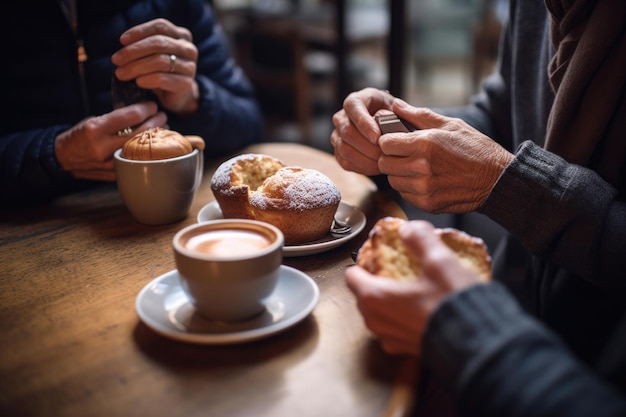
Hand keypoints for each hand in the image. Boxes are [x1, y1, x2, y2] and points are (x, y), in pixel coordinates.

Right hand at [54, 102, 166, 180]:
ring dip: (155, 137)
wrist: (64, 157)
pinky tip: (153, 145)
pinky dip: (147, 151)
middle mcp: (104, 146)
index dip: (147, 109)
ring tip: (162, 128)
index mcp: (97, 129)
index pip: (131, 116)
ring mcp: (110, 163)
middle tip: (162, 116)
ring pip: (142, 148)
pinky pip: (137, 160)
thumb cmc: (81, 135)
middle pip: (142, 132)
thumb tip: (143, 113)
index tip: (153, 105)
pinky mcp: (115, 173)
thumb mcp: (95, 121)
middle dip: (156, 121)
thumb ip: (117, 119)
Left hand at [111, 18, 198, 114]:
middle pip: (159, 43)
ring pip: (160, 61)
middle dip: (133, 51)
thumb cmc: (161, 71)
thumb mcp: (153, 53)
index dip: (139, 31)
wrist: (177, 95)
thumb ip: (143, 45)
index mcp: (182, 36)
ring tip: (121, 74)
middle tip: (116, 60)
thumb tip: (124, 43)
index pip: (160, 27)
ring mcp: (190, 67)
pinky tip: (137, 82)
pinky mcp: (186, 84)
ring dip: (136, 67)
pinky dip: (146, 79)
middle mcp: (188, 49)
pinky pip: (163, 79)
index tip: (122, 40)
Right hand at [330, 88, 394, 175]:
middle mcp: (341, 117)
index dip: (363, 123)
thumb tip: (392, 116)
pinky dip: (362, 167)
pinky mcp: (338, 152)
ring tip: (383, 161)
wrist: (387, 126)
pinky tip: (377, 167)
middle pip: (347, 132)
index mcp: (356, 101)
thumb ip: (398, 111)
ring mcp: (337, 135)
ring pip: (344, 149)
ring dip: (365, 158)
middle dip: (367, 146)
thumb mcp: (398, 108)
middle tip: (385, 153)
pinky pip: (345, 162)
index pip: (353, 108)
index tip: (377, 137)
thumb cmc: (393, 116)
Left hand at [345, 220, 481, 355]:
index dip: (367, 261)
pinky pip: (395, 326)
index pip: (353, 274)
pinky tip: (423, 306)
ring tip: (415, 286)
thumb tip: (408, 228)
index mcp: (374, 297)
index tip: (384, 255)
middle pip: (365, 293)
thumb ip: (420, 238)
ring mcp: (389, 338)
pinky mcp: (405, 349)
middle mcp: (376, 321)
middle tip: (402, 268)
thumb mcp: (439, 261)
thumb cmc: (454, 304)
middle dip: (380, 279)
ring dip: (391, 298)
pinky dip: (403, 315)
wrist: (478, 343)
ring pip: (379, 311)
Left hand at [378, 99, 513, 212]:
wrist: (497, 179)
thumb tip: (395, 106)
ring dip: (399, 173)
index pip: (385, 143)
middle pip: (385, 163)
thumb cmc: (476, 149)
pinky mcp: (427, 203)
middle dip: (391, 157)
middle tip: (405, 154)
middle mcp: (421, 167)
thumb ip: (419, 116)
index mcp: (425, 144)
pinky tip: (424, 180)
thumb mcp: (451, 125)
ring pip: (393, 180)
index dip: (388, 140)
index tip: (396, 140)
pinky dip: (409, 187)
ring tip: (416, 167)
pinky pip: (405, 194)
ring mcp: (424, 188)